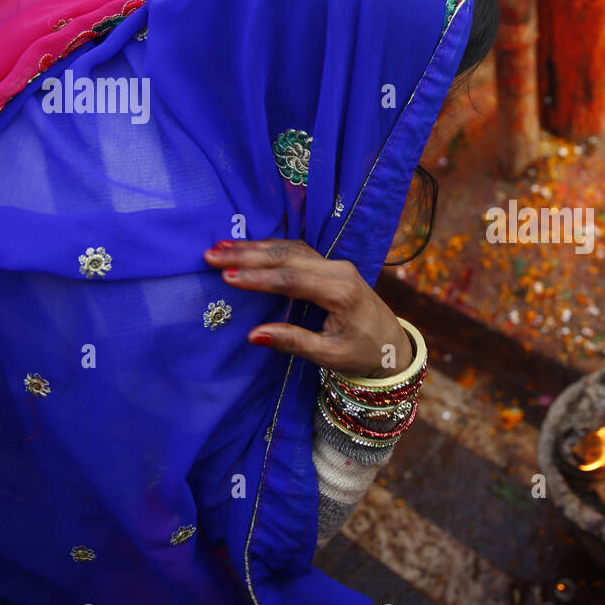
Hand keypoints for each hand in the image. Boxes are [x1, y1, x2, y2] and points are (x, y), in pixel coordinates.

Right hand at [204, 239, 412, 377]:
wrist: (393, 345)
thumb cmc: (363, 354)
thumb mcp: (329, 355)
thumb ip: (293, 342)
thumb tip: (252, 335)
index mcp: (341, 292)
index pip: (292, 279)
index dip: (258, 277)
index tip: (227, 276)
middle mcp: (339, 271)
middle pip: (287, 257)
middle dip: (247, 255)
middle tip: (211, 255)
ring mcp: (336, 265)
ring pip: (290, 250)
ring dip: (254, 248)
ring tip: (220, 248)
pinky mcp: (330, 266)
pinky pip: (296, 252)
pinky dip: (269, 249)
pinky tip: (246, 249)